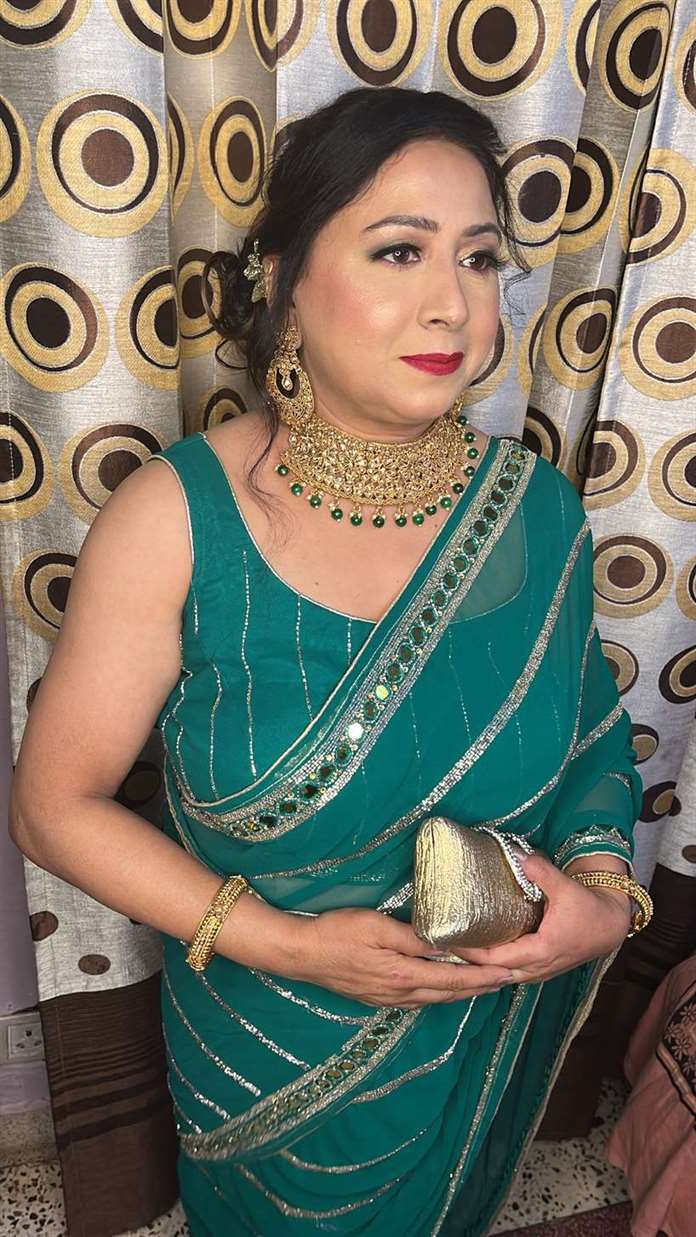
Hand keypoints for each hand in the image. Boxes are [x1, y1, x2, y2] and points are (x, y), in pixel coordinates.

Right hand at [291, 907, 516, 1008]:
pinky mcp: (377, 998)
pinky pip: (419, 1000)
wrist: (301, 954)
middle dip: (481, 987)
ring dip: (463, 992)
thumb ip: (414, 937)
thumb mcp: (376, 925)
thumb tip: (448, 944)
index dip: (484, 977)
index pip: (454, 978)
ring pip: (436, 999)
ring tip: (485, 985)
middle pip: (450, 993)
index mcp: (403, 975)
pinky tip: (444, 987)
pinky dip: (441, 993)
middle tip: (509, 980)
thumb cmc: (337, 932)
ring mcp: (388, 999)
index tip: (509, 972)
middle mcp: (400, 993)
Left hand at [451, 851, 631, 983]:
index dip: (470, 952)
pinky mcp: (541, 968)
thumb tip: (519, 856)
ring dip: (480, 967)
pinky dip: (493, 967)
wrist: (610, 925)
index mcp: (541, 950)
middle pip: (493, 972)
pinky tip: (479, 955)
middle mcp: (537, 967)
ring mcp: (540, 971)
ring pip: (502, 975)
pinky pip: (511, 973)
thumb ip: (542, 872)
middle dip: (468, 963)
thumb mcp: (566, 888)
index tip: (448, 941)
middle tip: (443, 947)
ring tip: (456, 951)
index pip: (495, 958)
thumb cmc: (589, 909)